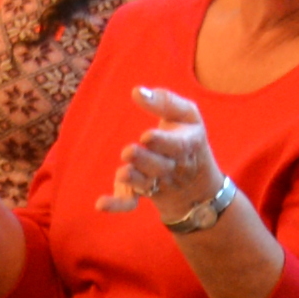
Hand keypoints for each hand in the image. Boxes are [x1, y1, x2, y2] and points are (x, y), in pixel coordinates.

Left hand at [111, 90, 226, 224]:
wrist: (198, 184)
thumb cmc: (187, 137)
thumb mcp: (187, 115)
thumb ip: (164, 101)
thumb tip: (137, 92)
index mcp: (187, 145)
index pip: (178, 146)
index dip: (163, 142)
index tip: (146, 135)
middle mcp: (173, 167)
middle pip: (159, 167)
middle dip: (144, 160)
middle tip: (129, 152)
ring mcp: (157, 183)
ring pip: (145, 184)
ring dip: (133, 179)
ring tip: (122, 172)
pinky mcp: (141, 193)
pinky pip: (130, 203)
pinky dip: (116, 205)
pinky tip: (101, 204)